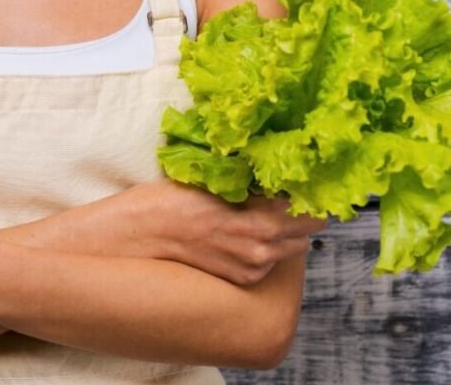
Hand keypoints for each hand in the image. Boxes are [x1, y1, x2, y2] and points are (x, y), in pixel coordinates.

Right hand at [142, 178, 326, 285]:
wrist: (140, 236)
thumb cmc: (171, 201)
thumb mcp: (217, 180)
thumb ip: (254, 183)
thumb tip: (277, 171)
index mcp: (261, 221)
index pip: (310, 210)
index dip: (308, 193)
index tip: (302, 181)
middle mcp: (262, 250)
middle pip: (308, 231)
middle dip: (300, 213)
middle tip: (284, 195)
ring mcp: (252, 268)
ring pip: (291, 248)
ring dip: (284, 232)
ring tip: (260, 214)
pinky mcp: (241, 279)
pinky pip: (269, 262)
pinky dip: (265, 248)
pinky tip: (241, 233)